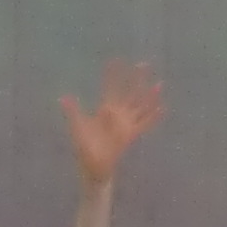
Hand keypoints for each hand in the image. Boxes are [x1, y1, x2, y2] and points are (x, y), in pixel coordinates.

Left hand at [62, 60, 165, 184]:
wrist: (93, 167)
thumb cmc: (84, 148)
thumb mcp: (77, 127)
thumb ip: (73, 112)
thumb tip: (63, 98)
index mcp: (105, 109)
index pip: (111, 87)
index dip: (113, 74)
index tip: (116, 60)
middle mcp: (117, 114)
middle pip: (130, 92)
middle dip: (136, 78)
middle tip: (144, 63)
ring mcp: (126, 124)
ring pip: (141, 106)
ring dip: (150, 96)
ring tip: (160, 84)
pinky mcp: (131, 135)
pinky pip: (145, 124)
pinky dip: (154, 117)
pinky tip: (163, 109)